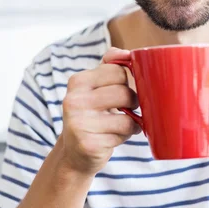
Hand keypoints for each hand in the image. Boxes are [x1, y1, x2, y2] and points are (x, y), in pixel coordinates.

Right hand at [60, 47, 140, 176]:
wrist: (74, 154)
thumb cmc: (92, 115)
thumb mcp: (95, 88)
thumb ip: (109, 65)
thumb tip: (127, 53)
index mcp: (77, 82)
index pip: (118, 70)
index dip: (128, 80)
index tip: (123, 89)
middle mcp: (74, 101)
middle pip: (124, 92)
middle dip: (133, 101)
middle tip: (128, 108)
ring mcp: (80, 123)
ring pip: (127, 116)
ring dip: (132, 121)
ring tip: (123, 123)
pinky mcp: (89, 144)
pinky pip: (124, 133)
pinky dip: (127, 135)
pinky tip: (116, 136)